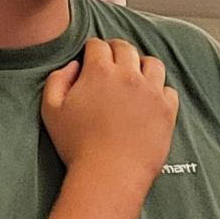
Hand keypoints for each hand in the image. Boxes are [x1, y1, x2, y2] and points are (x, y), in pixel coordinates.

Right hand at [40, 38, 179, 185]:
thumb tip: (74, 65)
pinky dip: (159, 90)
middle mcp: (128, 75)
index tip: (91, 57)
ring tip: (135, 76)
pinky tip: (150, 98)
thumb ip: (57, 80)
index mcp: (99, 71)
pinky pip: (168, 89)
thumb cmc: (77, 145)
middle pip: (126, 49)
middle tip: (112, 61)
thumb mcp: (51, 109)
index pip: (98, 44)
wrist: (109, 174)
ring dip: (141, 65)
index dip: (93, 49)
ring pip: (152, 64)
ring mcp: (151, 92)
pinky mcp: (167, 110)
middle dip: (116, 50)